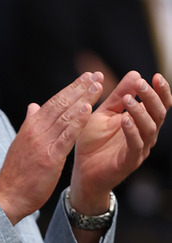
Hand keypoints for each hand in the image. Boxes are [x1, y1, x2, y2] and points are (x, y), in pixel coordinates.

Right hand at [0, 72, 102, 223]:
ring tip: (97, 85)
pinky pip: (66, 135)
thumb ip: (29, 123)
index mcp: (31, 126)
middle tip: (94, 74)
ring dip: (82, 98)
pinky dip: (77, 121)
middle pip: (60, 104)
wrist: (8, 194)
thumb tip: (32, 106)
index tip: (84, 78)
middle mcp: (36, 129)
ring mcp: (42, 142)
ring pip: (65, 115)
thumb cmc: (16, 172)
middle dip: (79, 88)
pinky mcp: (50, 156)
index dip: (70, 89)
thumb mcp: (21, 143)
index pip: (53, 102)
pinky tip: (88, 109)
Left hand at [70, 72, 170, 213]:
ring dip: (140, 113)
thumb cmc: (94, 140)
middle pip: (158, 114)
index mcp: (141, 121)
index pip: (158, 104)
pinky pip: (135, 146)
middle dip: (151, 98)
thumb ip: (118, 96)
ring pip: (149, 129)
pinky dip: (132, 132)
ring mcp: (139, 149)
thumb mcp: (104, 112)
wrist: (82, 169)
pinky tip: (125, 120)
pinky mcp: (129, 161)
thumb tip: (135, 73)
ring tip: (129, 100)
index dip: (161, 91)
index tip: (155, 76)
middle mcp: (145, 134)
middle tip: (141, 84)